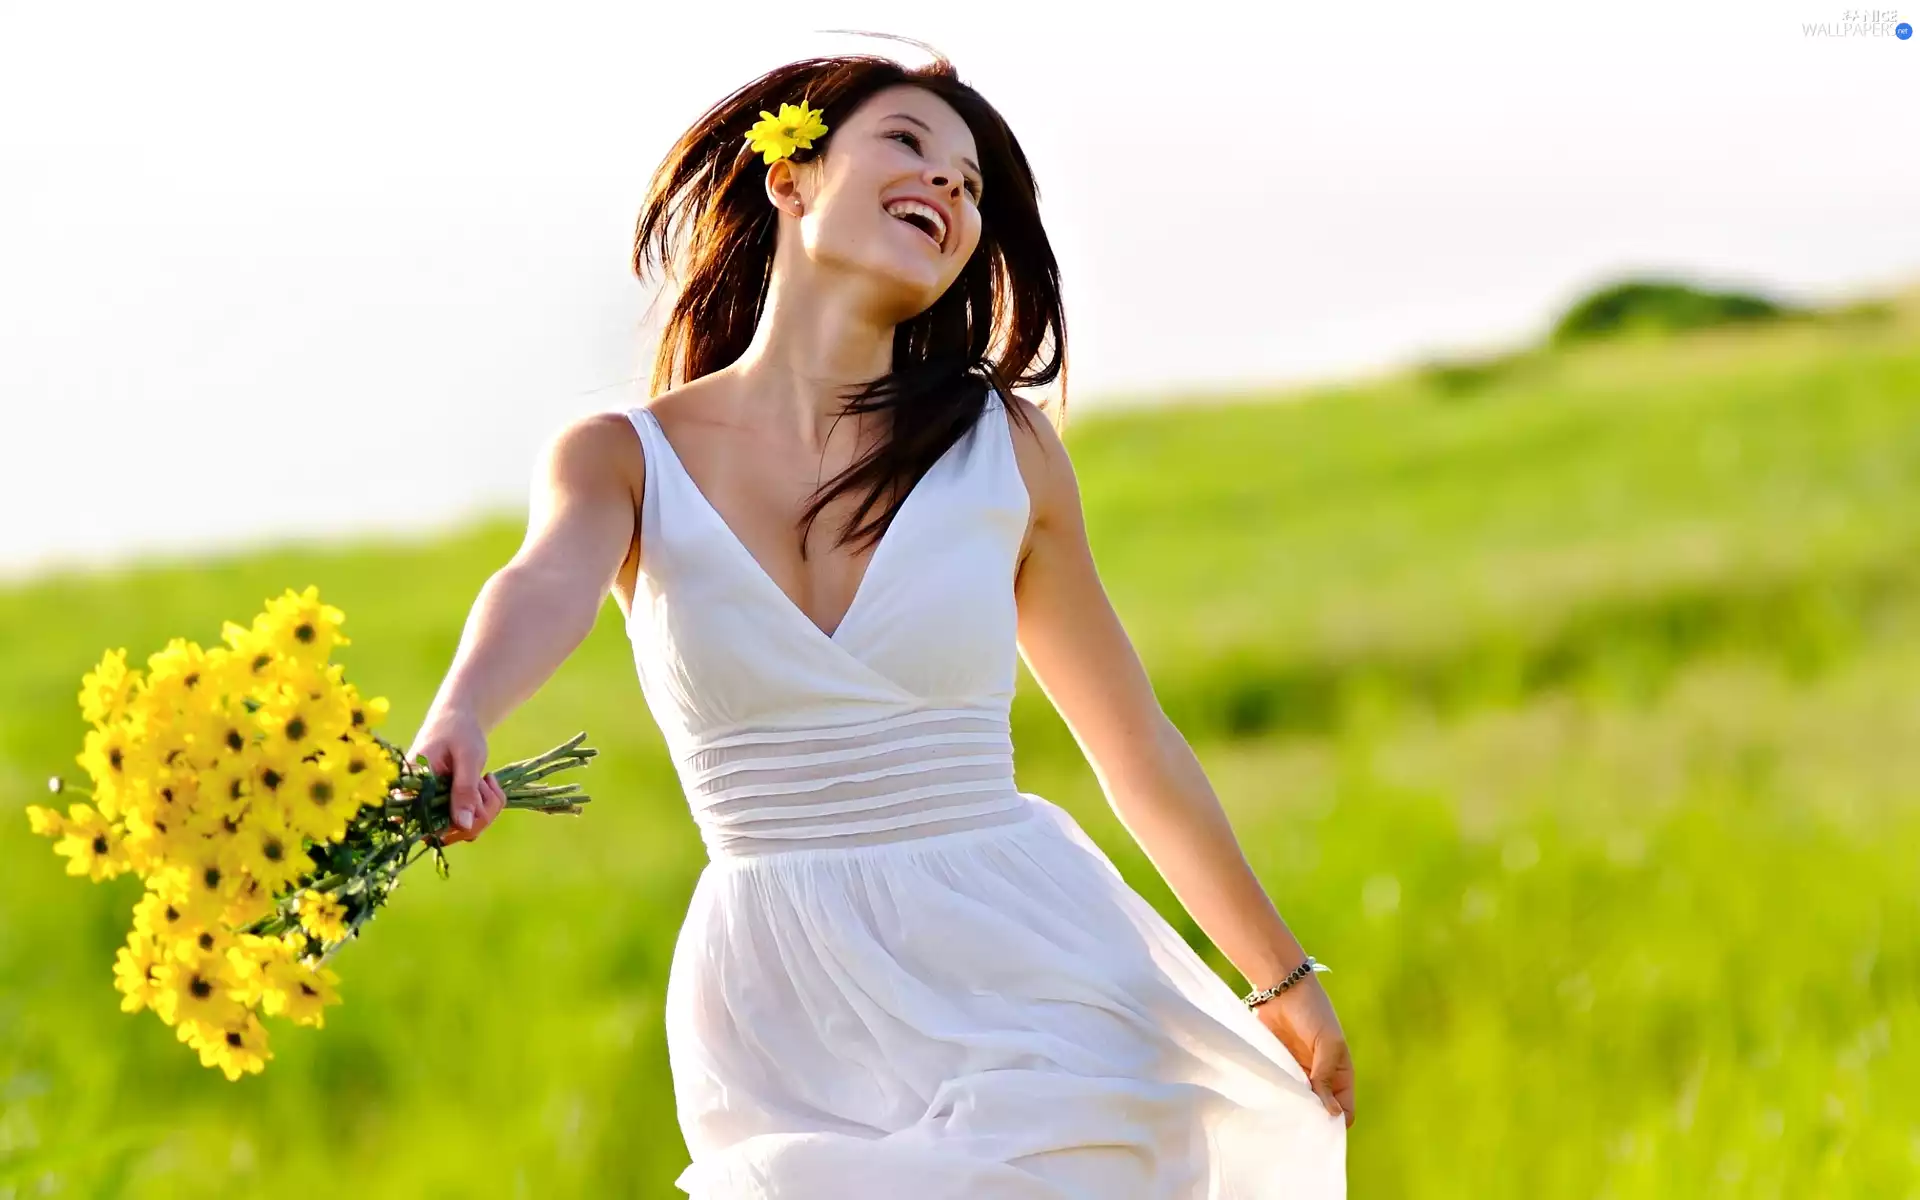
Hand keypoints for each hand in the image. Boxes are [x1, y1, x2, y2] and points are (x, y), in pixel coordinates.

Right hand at [405, 709, 506, 844]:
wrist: (458, 720)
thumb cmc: (458, 732)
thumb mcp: (467, 758)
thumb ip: (464, 790)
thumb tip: (464, 826)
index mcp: (412, 790)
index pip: (425, 826)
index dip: (455, 823)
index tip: (475, 791)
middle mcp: (419, 805)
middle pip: (450, 834)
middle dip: (479, 812)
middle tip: (483, 781)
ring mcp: (436, 809)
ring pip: (466, 830)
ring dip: (487, 807)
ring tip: (485, 779)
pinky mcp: (450, 809)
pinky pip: (474, 822)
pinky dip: (490, 805)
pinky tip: (487, 782)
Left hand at [1253, 974, 1355, 1127]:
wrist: (1281, 988)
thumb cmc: (1313, 1011)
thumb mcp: (1327, 1043)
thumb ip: (1326, 1076)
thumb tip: (1331, 1113)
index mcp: (1341, 1073)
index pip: (1345, 1110)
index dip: (1336, 1122)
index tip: (1319, 1130)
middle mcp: (1322, 1078)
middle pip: (1321, 1111)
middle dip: (1313, 1121)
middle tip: (1297, 1129)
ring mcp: (1299, 1073)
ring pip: (1300, 1104)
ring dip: (1294, 1110)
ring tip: (1282, 1119)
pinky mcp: (1280, 1067)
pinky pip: (1281, 1090)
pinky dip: (1279, 1098)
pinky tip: (1271, 1104)